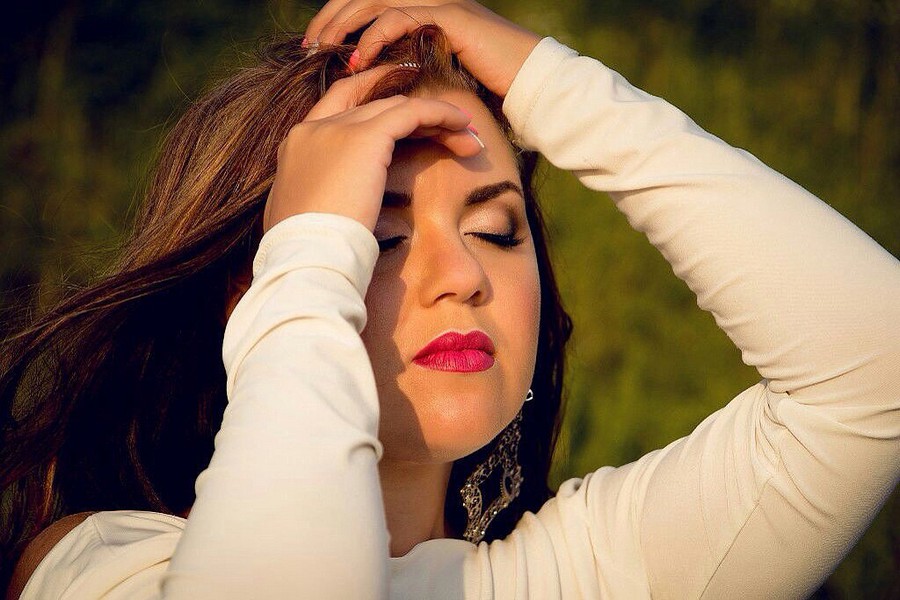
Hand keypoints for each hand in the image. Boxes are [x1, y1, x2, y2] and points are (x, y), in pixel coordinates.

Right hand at [263, 65, 482, 232]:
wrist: (307, 258)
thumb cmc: (309, 253)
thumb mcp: (307, 218)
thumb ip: (320, 199)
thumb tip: (335, 209)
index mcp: (298, 147)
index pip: (339, 107)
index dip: (371, 97)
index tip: (407, 110)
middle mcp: (315, 129)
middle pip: (375, 108)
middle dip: (415, 119)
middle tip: (452, 136)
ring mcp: (338, 129)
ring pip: (397, 107)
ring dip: (436, 120)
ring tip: (468, 140)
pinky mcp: (367, 137)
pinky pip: (412, 112)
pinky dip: (441, 114)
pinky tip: (463, 125)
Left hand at [303, 0, 541, 96]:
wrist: (533, 86)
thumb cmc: (491, 93)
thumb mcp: (438, 82)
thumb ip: (409, 75)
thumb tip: (374, 94)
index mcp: (421, 14)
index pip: (367, 6)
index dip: (336, 21)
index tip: (312, 47)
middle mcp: (427, 2)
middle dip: (331, 19)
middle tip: (307, 46)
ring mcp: (439, 5)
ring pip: (375, 2)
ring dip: (344, 25)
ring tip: (323, 50)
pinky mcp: (449, 17)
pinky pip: (400, 17)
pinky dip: (374, 37)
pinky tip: (358, 60)